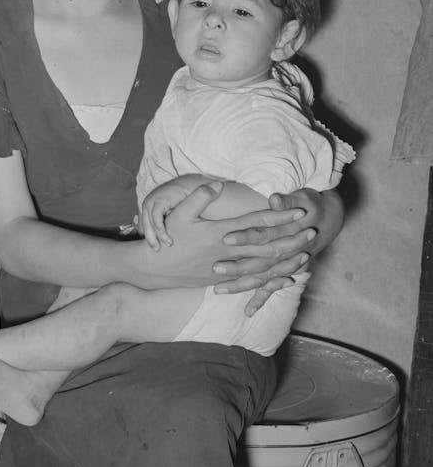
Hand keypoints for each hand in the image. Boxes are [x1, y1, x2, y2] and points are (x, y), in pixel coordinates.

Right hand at [139, 184, 307, 288]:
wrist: (156, 270)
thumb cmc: (168, 239)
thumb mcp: (179, 213)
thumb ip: (199, 197)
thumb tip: (216, 184)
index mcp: (221, 234)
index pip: (256, 224)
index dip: (278, 217)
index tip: (298, 210)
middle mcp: (228, 253)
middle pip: (267, 248)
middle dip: (291, 240)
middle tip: (311, 232)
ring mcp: (228, 269)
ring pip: (264, 268)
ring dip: (286, 261)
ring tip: (306, 256)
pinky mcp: (225, 280)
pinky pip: (254, 282)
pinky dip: (272, 280)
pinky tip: (286, 280)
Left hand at [210, 188, 343, 312]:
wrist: (329, 219)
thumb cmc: (310, 205)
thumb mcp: (303, 198)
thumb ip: (287, 200)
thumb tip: (275, 198)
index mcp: (286, 232)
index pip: (263, 235)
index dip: (246, 237)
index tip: (226, 238)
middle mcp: (286, 252)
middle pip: (259, 261)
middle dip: (237, 266)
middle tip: (215, 268)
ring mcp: (286, 264)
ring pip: (262, 278)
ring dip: (241, 284)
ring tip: (218, 290)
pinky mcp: (285, 271)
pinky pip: (272, 288)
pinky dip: (261, 299)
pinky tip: (248, 312)